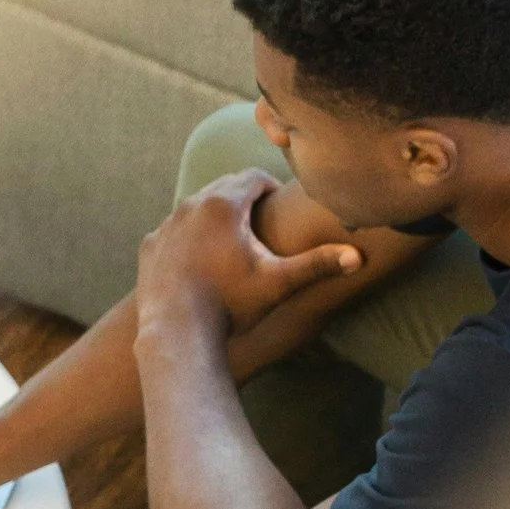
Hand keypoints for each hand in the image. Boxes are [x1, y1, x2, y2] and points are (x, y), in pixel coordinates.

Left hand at [136, 170, 361, 336]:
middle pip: (224, 187)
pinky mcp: (150, 245)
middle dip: (243, 199)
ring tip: (232, 240)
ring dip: (214, 217)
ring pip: (196, 208)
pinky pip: (173, 230)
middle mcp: (191, 205)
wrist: (176, 331)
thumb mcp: (278, 282)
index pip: (254, 177)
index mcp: (225, 204)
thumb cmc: (231, 304)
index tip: (279, 204)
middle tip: (259, 219)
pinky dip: (188, 237)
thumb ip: (317, 264)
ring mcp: (167, 224)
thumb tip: (358, 256)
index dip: (270, 187)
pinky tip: (199, 257)